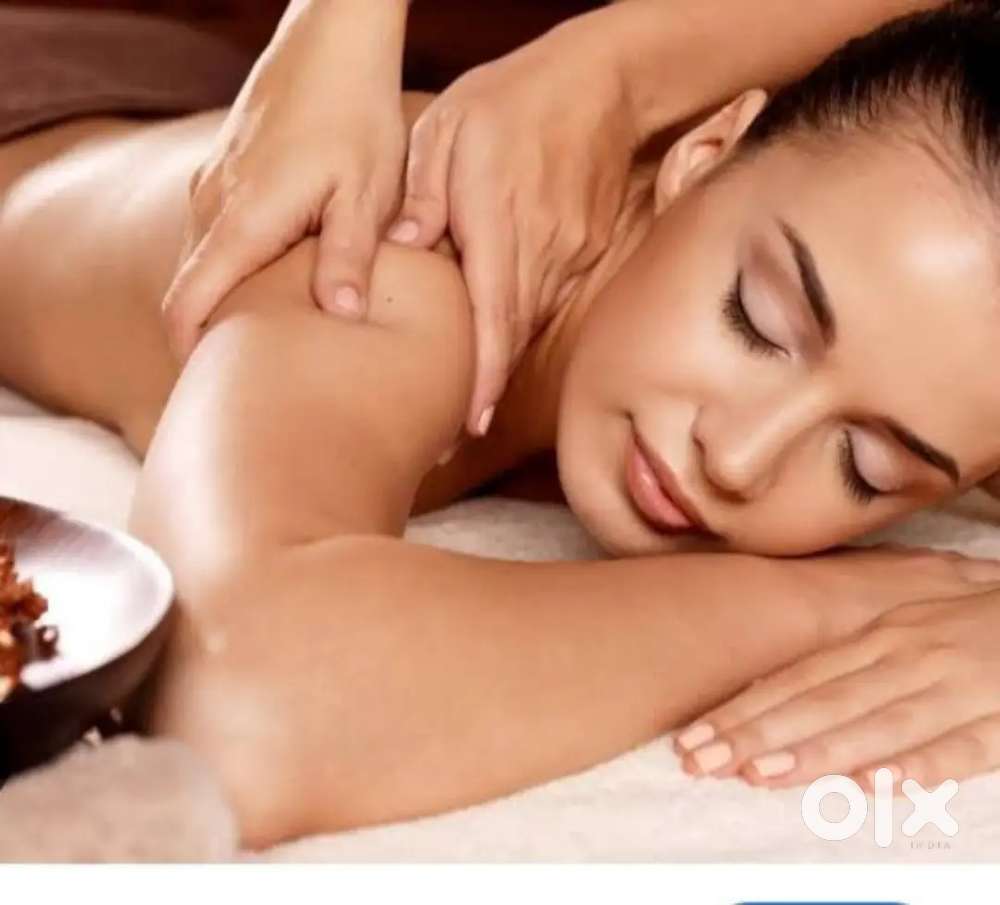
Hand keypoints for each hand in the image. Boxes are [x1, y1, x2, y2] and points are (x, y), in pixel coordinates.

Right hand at [162, 1, 407, 357]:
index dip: (191, 354)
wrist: (332, 40)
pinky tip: (278, 286)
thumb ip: (347, 255)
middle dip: (213, 338)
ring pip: (207, 264)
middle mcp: (214, 206)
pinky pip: (219, 237)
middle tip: (253, 381)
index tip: (210, 392)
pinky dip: (236, 270)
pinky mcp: (228, 174)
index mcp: (242, 221)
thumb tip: (340, 317)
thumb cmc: (356, 115)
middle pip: (192, 292)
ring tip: (271, 344)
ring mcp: (215, 187)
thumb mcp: (364, 191)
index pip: (188, 304)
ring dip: (227, 304)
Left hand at [389, 17, 640, 435]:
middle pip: (511, 337)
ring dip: (498, 367)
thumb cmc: (513, 99)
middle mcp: (540, 250)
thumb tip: (403, 245)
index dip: (483, 375)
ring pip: (528, 325)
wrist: (600, 82)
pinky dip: (517, 330)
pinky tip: (493, 348)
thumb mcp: (448, 127)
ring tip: (465, 408)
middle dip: (483, 391)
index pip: (493, 315)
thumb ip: (425, 191)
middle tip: (451, 439)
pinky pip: (544, 300)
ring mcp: (568, 254)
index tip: (470, 422)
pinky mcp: (582, 251)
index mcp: (499, 222)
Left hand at [675, 545, 999, 792]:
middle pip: (822, 702)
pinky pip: (960, 749)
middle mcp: (907, 659)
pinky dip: (919, 766)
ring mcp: (954, 689)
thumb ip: (843, 664)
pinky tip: (878, 785)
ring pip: (877, 724)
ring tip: (761, 773)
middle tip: (701, 761)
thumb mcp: (900, 631)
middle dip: (758, 734)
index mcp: (878, 638)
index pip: (798, 678)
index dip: (746, 709)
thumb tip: (768, 693)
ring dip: (818, 751)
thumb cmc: (964, 623)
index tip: (695, 736)